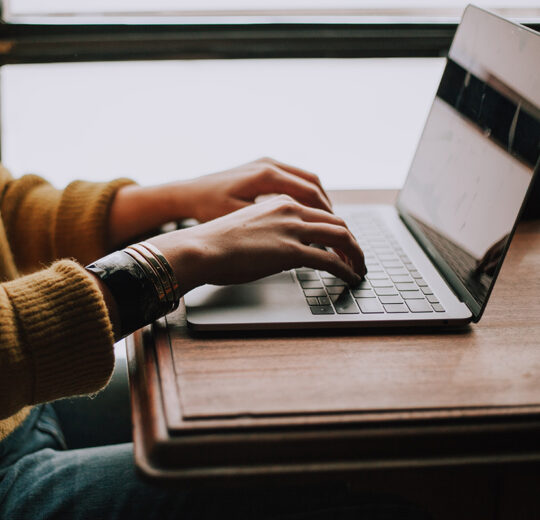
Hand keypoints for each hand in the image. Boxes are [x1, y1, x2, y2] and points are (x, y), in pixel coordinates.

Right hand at [147, 194, 365, 294]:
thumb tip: (281, 252)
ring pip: (341, 237)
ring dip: (356, 254)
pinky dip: (346, 269)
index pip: (319, 212)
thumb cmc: (214, 243)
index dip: (336, 229)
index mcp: (279, 202)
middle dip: (352, 242)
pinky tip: (350, 278)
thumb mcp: (248, 229)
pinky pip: (331, 260)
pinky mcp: (291, 251)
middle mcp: (290, 210)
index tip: (341, 244)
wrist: (200, 248)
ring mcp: (292, 229)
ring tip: (359, 269)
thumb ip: (270, 233)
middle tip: (357, 258)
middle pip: (337, 222)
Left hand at [170, 157, 332, 222]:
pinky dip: (305, 195)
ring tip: (327, 223)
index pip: (310, 194)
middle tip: (339, 231)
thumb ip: (271, 226)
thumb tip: (301, 240)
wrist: (187, 194)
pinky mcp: (262, 167)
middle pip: (313, 184)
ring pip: (306, 180)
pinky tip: (307, 213)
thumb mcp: (239, 220)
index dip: (326, 215)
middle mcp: (269, 164)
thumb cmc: (208, 208)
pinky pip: (294, 179)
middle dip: (328, 209)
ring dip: (319, 201)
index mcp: (266, 175)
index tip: (336, 233)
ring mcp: (266, 163)